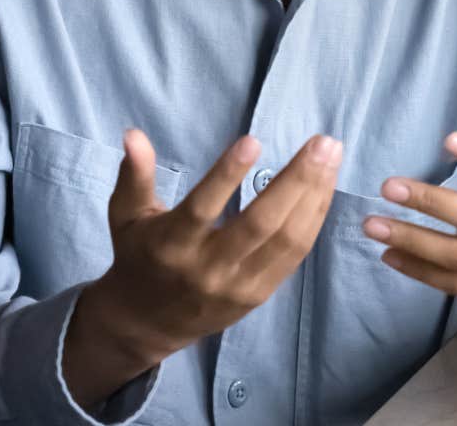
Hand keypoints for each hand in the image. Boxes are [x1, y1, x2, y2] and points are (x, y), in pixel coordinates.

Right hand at [62, 130, 341, 407]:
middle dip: (296, 181)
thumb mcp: (126, 214)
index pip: (202, 208)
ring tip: (330, 156)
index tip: (253, 140)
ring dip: (314, 196)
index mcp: (171, 244)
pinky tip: (323, 188)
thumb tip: (133, 134)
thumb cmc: (138, 254)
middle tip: (323, 143)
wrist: (147, 322)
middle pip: (260, 224)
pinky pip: (294, 255)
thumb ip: (135, 174)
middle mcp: (207, 268)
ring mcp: (238, 285)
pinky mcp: (258, 294)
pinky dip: (312, 219)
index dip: (227, 175)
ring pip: (286, 240)